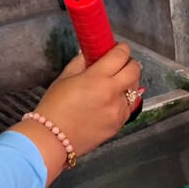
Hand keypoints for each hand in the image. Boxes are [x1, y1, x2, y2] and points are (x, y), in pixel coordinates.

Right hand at [34, 42, 141, 156]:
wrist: (52, 139)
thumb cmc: (54, 107)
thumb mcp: (64, 77)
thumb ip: (81, 62)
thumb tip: (91, 53)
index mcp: (97, 78)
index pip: (120, 55)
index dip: (121, 48)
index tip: (118, 48)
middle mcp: (112, 93)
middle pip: (134, 70)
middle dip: (130, 63)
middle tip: (121, 64)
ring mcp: (118, 110)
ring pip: (136, 89)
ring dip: (129, 82)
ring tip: (118, 83)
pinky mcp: (119, 124)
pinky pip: (129, 107)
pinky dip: (125, 100)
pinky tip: (113, 101)